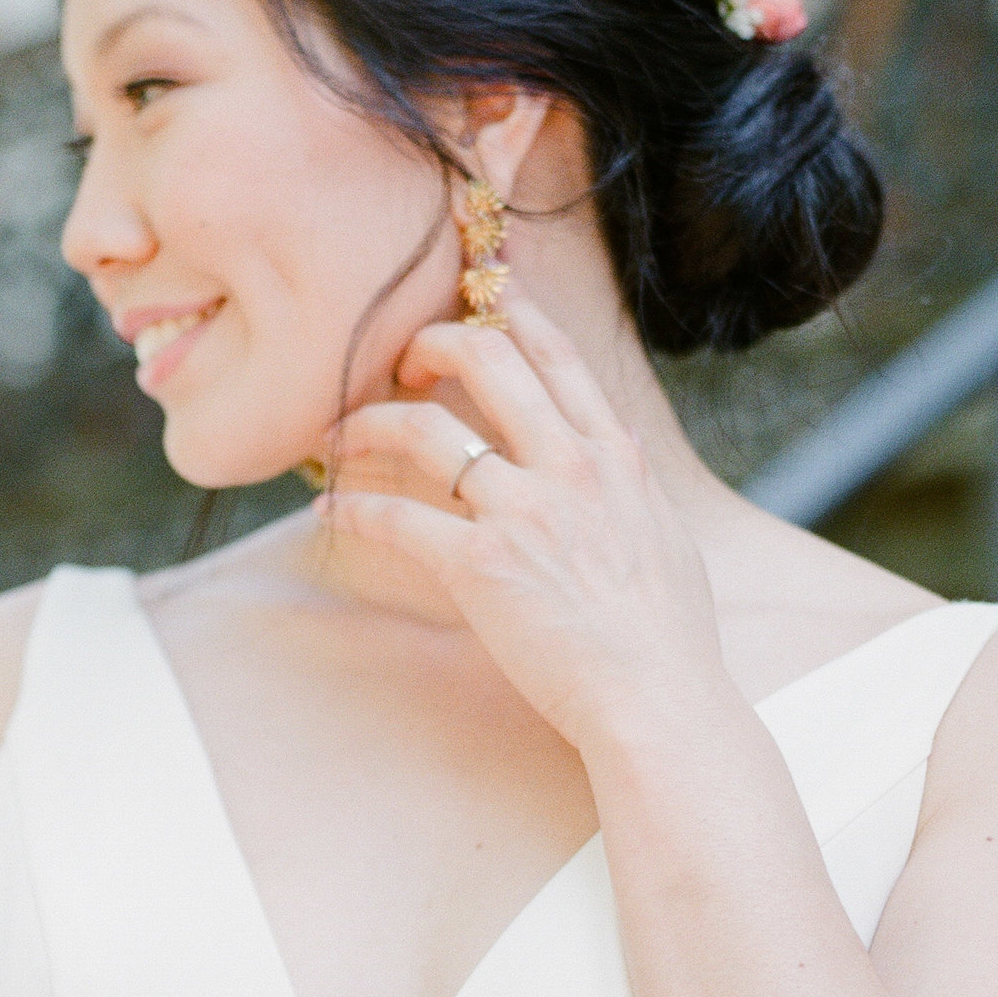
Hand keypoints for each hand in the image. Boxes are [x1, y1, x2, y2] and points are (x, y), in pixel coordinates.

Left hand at [326, 295, 729, 759]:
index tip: (473, 297)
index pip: (556, 354)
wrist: (658, 699)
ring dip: (368, 426)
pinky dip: (354, 511)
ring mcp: (525, 512)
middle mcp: (570, 467)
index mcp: (615, 456)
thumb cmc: (665, 637)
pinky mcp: (481, 565)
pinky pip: (397, 518)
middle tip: (397, 365)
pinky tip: (332, 515)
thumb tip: (613, 464)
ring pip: (424, 430)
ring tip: (338, 438)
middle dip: (429, 345)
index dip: (508, 311)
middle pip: (486, 360)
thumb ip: (627, 489)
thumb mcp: (662, 536)